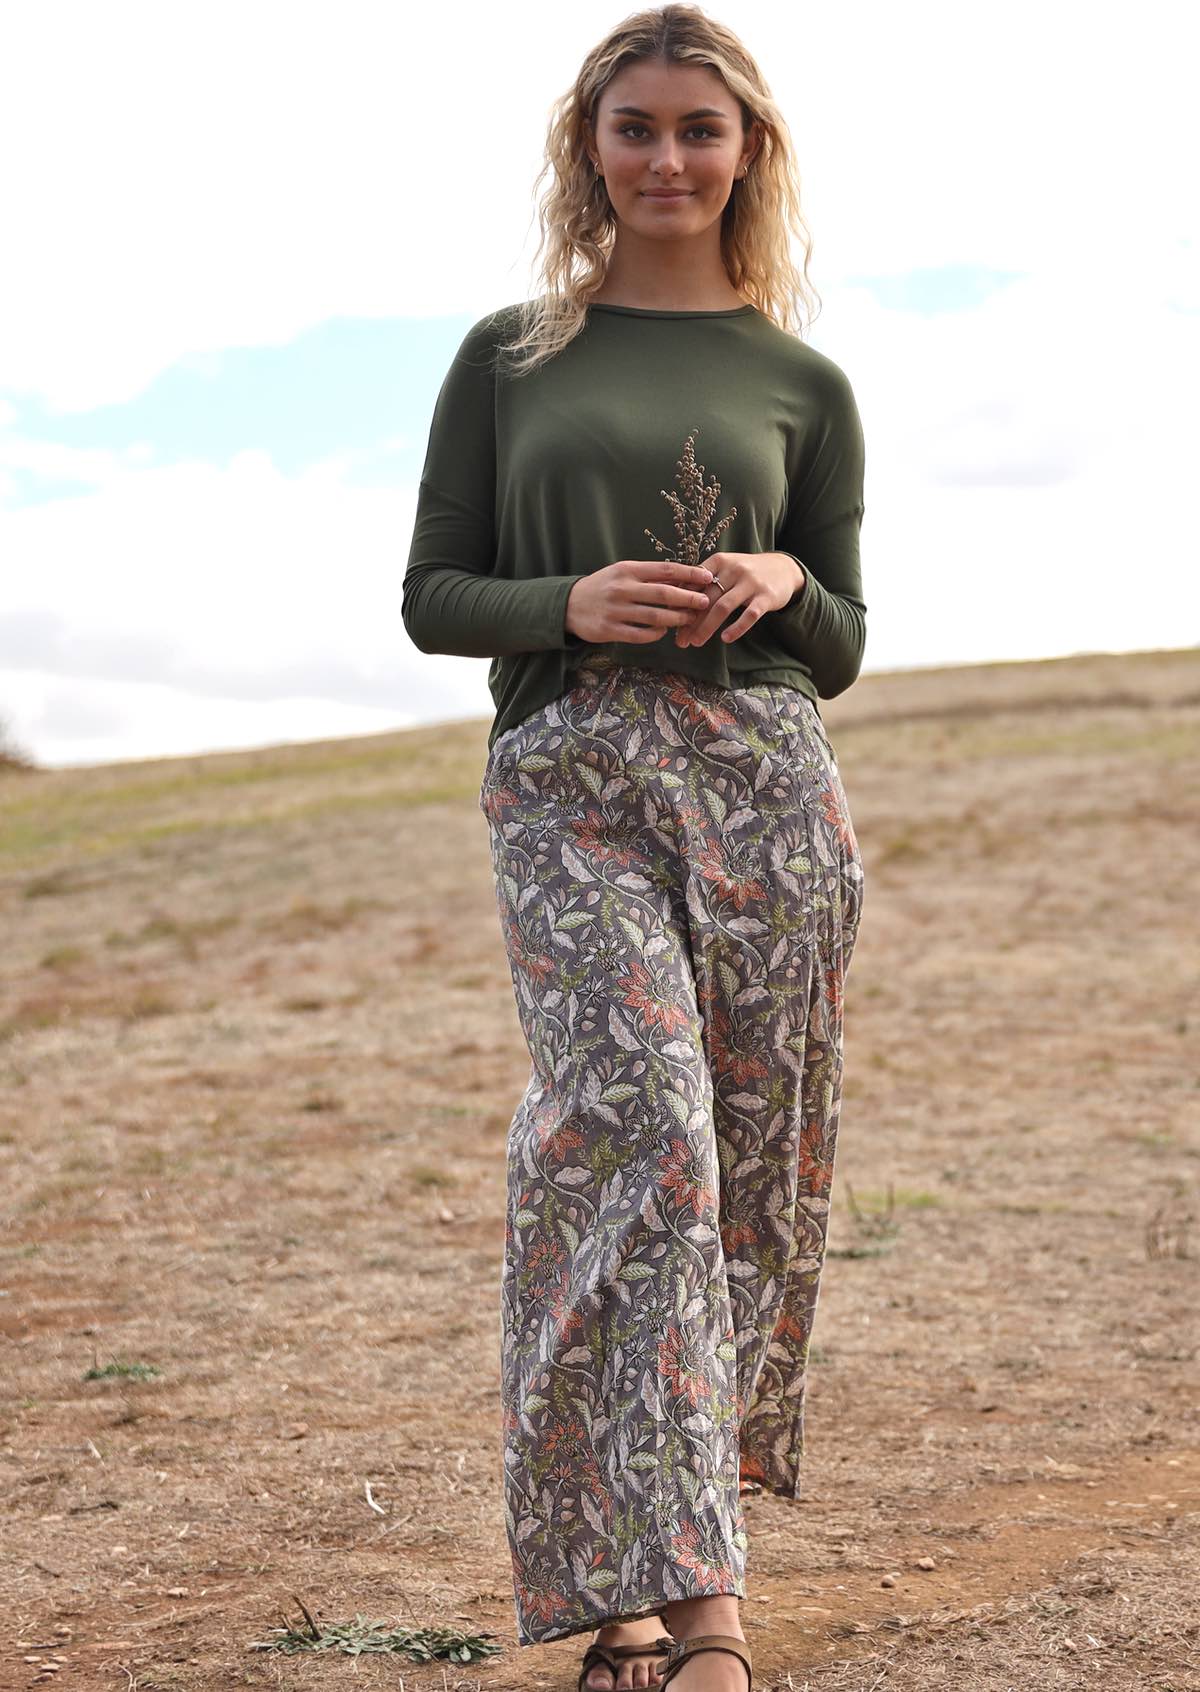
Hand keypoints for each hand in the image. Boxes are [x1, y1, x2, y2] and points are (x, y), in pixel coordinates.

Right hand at [565, 559, 718, 643]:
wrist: (569, 604)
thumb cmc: (603, 586)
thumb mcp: (622, 572)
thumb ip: (648, 576)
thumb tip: (682, 579)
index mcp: (628, 570)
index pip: (665, 569)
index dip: (689, 573)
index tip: (707, 576)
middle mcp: (622, 588)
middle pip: (663, 594)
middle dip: (688, 598)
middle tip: (705, 601)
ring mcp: (615, 610)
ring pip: (654, 617)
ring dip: (676, 619)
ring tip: (690, 619)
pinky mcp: (609, 630)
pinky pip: (640, 635)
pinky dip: (656, 634)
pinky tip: (664, 632)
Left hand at [672, 551, 805, 646]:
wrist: (783, 569)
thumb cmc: (745, 573)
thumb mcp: (725, 569)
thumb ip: (703, 582)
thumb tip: (673, 603)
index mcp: (719, 561)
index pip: (693, 582)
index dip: (679, 601)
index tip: (669, 619)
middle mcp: (734, 569)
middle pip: (706, 598)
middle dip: (690, 621)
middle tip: (679, 640)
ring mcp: (751, 583)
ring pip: (723, 607)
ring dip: (707, 627)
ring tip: (695, 642)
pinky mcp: (766, 597)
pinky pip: (749, 615)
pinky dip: (736, 628)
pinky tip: (725, 639)